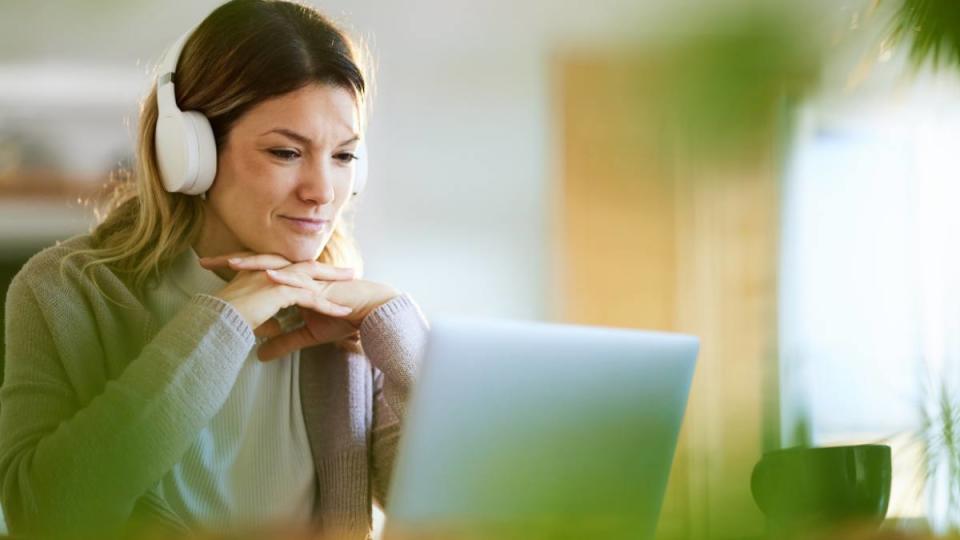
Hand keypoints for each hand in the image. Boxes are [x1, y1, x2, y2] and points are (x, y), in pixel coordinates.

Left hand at [200, 252, 400, 359]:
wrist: (371, 314)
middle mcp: (297, 275)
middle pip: (260, 263)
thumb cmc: (343, 320)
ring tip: (230, 263)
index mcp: (291, 282)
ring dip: (254, 264)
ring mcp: (309, 277)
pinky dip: (285, 278)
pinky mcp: (322, 285)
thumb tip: (261, 355)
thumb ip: (284, 341)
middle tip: (205, 262)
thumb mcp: (307, 334)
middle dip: (233, 261)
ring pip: (277, 266)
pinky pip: (301, 280)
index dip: (233, 275)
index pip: (258, 273)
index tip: (208, 275)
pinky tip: (269, 276)